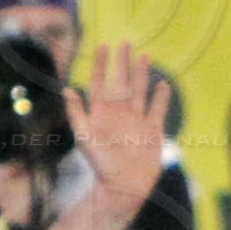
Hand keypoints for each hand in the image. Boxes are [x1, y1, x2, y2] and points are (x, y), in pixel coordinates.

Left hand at [64, 42, 170, 211]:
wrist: (124, 186)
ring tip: (145, 56)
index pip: (99, 83)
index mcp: (101, 114)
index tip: (102, 46)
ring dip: (142, 75)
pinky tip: (163, 84)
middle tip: (125, 43)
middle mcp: (119, 115)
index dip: (100, 65)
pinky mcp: (152, 131)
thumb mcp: (85, 137)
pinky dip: (161, 98)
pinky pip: (157, 110)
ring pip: (139, 92)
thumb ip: (77, 113)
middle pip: (121, 83)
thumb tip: (67, 89)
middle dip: (122, 63)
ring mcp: (136, 122)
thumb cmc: (101, 165)